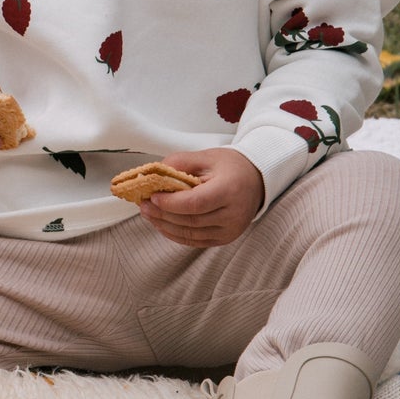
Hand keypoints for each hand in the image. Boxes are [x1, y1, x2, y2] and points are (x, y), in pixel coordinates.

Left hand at [137, 148, 264, 246]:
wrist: (256, 180)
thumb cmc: (231, 166)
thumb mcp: (206, 156)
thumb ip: (179, 163)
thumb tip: (153, 174)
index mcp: (230, 190)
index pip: (196, 203)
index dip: (171, 203)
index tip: (152, 197)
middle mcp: (233, 214)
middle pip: (190, 221)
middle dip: (162, 214)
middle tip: (143, 205)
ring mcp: (230, 230)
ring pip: (190, 234)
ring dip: (165, 225)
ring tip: (148, 214)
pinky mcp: (225, 239)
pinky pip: (195, 241)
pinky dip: (175, 234)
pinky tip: (161, 224)